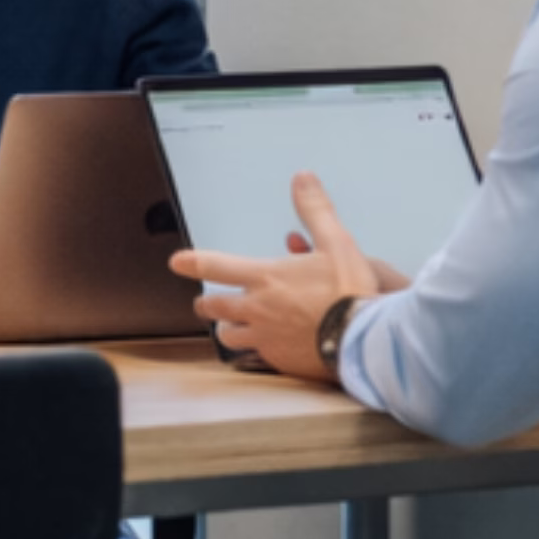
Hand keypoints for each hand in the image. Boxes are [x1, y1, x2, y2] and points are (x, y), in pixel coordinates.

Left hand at [168, 171, 388, 382]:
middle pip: (214, 307)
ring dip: (227, 329)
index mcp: (266, 277)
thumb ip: (315, 210)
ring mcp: (264, 337)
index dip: (193, 263)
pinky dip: (255, 348)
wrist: (362, 340)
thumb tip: (302, 178)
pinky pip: (255, 355)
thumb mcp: (336, 242)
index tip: (176, 262)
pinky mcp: (278, 359)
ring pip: (229, 336)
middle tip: (205, 302)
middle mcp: (257, 308)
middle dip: (207, 303)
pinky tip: (266, 345)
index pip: (217, 267)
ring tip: (231, 327)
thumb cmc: (349, 291)